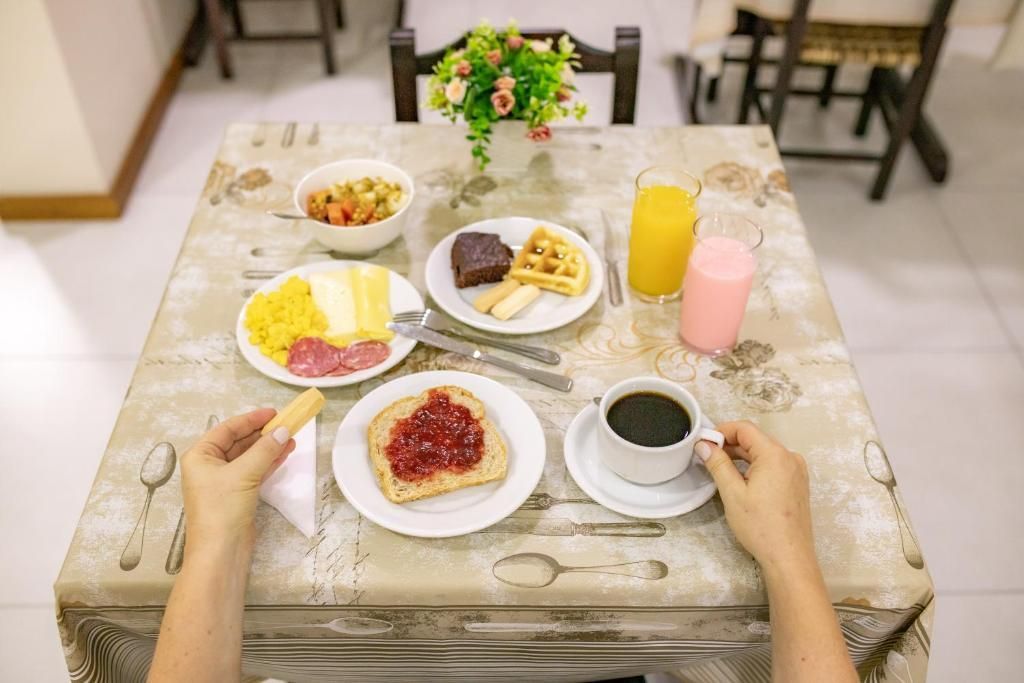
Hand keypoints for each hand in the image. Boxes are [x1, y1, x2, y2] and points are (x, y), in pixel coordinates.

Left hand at [180, 408, 294, 554]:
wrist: (221, 551)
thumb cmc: (222, 508)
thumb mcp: (243, 474)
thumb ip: (265, 449)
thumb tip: (284, 430)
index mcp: (200, 456)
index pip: (227, 429)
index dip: (251, 419)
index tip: (274, 412)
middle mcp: (209, 466)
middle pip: (239, 442)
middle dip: (263, 434)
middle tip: (286, 424)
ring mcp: (224, 481)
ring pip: (249, 457)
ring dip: (269, 447)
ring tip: (291, 438)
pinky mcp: (238, 495)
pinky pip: (254, 471)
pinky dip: (269, 462)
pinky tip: (285, 454)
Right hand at [696, 421, 813, 573]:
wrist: (789, 557)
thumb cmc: (760, 525)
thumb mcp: (732, 493)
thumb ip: (718, 464)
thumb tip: (703, 444)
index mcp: (775, 454)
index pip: (745, 429)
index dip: (721, 431)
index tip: (703, 442)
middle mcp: (790, 457)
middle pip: (755, 440)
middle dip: (730, 444)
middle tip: (706, 456)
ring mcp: (797, 471)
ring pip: (764, 453)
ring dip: (741, 456)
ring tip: (720, 469)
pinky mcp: (797, 484)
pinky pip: (773, 466)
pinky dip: (755, 467)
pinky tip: (740, 480)